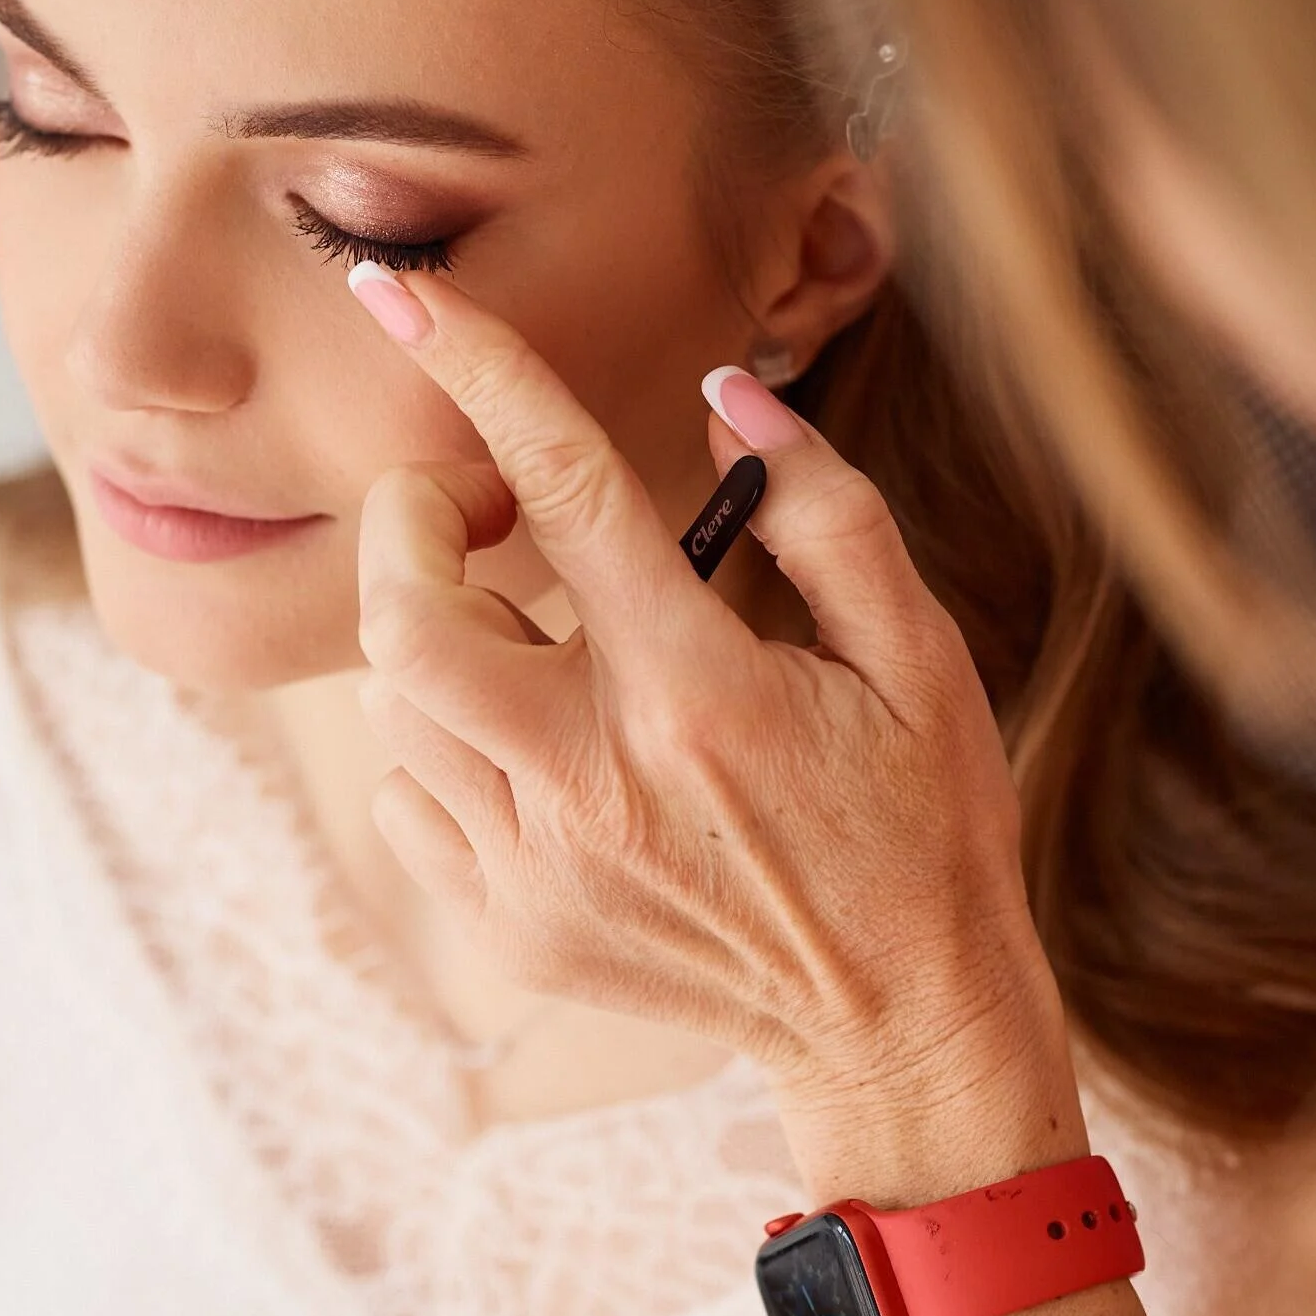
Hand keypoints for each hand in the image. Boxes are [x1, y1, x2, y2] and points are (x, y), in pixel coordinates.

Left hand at [346, 262, 1098, 1230]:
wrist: (897, 1023)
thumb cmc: (919, 820)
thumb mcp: (918, 656)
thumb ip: (825, 514)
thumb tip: (726, 393)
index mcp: (702, 691)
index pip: (566, 491)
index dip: (481, 371)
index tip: (400, 292)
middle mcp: (598, 782)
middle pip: (406, 620)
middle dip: (411, 527)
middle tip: (480, 515)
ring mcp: (539, 870)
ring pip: (396, 706)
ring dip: (440, 639)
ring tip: (543, 648)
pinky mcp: (507, 931)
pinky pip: (407, 798)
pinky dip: (442, 744)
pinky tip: (537, 748)